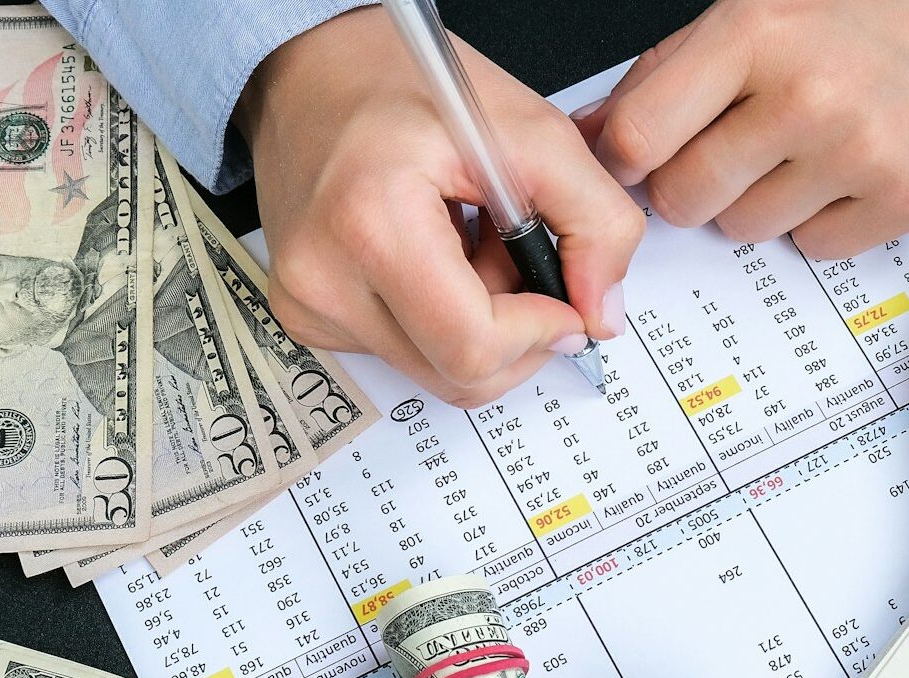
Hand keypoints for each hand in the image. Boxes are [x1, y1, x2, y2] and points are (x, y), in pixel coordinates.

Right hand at [237, 9, 644, 406]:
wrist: (314, 72)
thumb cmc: (405, 84)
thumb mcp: (529, 131)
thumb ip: (593, 221)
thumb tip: (601, 312)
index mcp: (370, 222)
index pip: (471, 345)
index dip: (538, 334)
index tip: (567, 302)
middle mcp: (323, 279)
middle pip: (458, 374)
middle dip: (514, 330)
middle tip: (517, 254)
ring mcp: (307, 305)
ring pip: (436, 370)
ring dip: (480, 324)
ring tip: (474, 243)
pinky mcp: (307, 318)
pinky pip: (404, 353)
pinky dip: (442, 319)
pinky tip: (439, 255)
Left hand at [579, 0, 908, 259]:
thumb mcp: (761, 1)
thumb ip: (675, 69)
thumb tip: (598, 132)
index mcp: (756, 33)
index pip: (637, 140)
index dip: (624, 156)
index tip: (636, 157)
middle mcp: (808, 97)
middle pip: (685, 199)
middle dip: (690, 181)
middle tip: (727, 147)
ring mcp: (862, 153)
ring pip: (745, 229)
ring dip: (757, 198)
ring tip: (799, 143)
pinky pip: (816, 247)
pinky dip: (820, 216)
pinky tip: (844, 164)